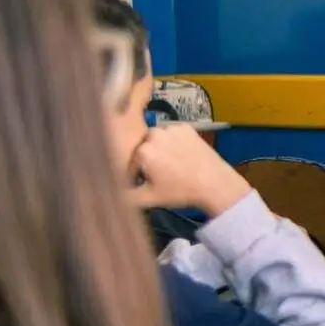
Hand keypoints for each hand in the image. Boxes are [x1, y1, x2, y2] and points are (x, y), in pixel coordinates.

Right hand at [129, 123, 251, 216]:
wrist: (214, 183)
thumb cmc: (180, 191)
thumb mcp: (149, 198)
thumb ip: (125, 196)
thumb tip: (110, 193)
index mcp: (142, 151)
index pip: (129, 162)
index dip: (135, 174)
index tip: (144, 182)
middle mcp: (154, 134)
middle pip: (142, 147)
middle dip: (147, 159)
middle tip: (159, 173)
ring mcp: (172, 128)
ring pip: (157, 138)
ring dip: (159, 148)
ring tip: (171, 164)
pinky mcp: (187, 127)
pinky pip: (172, 133)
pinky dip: (173, 141)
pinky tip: (181, 155)